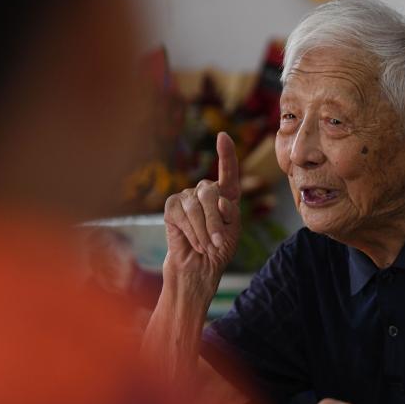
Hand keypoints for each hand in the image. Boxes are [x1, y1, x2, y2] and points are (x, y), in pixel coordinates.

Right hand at [162, 132, 240, 301]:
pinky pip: (182, 214)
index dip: (226, 154)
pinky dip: (192, 231)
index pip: (228, 171)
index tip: (222, 137)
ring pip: (196, 206)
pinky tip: (194, 242)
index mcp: (226, 195)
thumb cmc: (218, 249)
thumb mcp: (232, 231)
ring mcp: (186, 197)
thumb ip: (230, 213)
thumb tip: (220, 200)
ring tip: (208, 246)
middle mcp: (205, 192)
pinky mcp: (172, 208)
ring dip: (204, 230)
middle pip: (211, 193)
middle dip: (216, 220)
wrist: (199, 267)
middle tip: (218, 242)